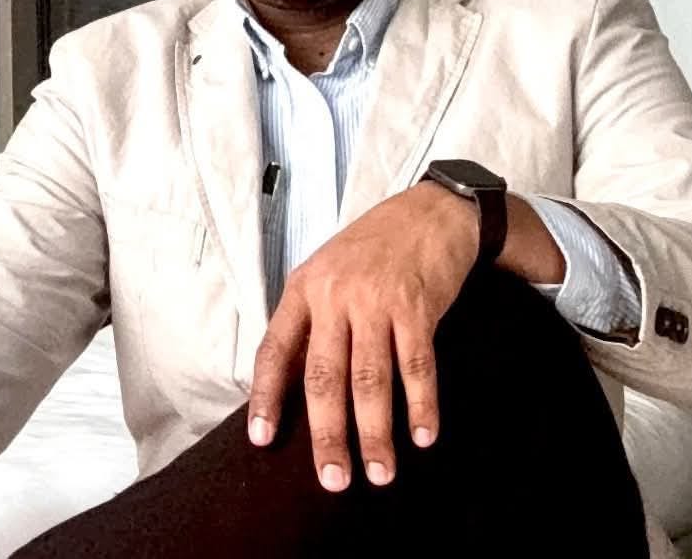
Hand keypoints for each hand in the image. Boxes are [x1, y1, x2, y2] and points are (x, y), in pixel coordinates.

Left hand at [247, 181, 479, 491]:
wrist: (430, 211)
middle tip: (332, 480)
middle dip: (327, 434)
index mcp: (305, 287)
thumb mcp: (328, 271)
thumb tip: (291, 385)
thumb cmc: (374, 248)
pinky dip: (421, 405)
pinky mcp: (416, 305)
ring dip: (375, 432)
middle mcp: (335, 294)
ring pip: (370, 380)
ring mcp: (376, 299)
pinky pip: (416, 365)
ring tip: (380, 474)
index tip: (262, 441)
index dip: (266, 397)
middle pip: (324, 376)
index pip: (275, 349)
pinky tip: (422, 436)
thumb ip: (311, 319)